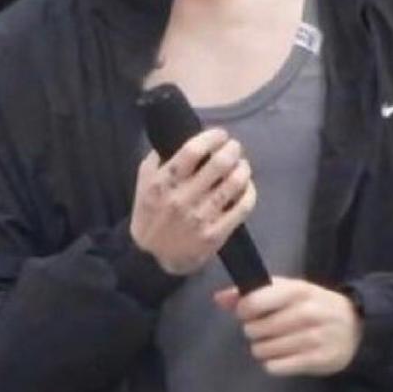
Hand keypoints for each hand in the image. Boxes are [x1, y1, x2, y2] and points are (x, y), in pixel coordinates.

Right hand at [130, 127, 255, 276]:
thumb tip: (176, 136)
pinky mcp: (216, 234)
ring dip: (243, 168)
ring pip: (234, 184)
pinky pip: (242, 208)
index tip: (220, 134)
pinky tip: (246, 186)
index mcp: (164, 182)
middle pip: (219, 164)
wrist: (151, 257)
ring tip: (242, 165)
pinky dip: (249, 192)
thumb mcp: (143, 182)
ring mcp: (201, 217)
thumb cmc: (149, 213)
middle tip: (234, 148)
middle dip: (232, 150)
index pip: (193, 150)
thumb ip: (157, 159)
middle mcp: (183, 198)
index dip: (212, 137)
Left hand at [214, 277, 361, 375]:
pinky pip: (276, 367)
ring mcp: (314, 337)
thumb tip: (219, 298)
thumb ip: (253, 292)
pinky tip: (283, 356)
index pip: (254, 302)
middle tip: (266, 330)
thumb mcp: (288, 291)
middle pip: (255, 330)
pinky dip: (273, 364)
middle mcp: (306, 312)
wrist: (356, 326)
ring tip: (275, 343)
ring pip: (264, 350)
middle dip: (254, 331)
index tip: (249, 313)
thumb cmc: (313, 305)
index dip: (244, 310)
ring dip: (263, 349)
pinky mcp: (318, 360)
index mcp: (297, 290)